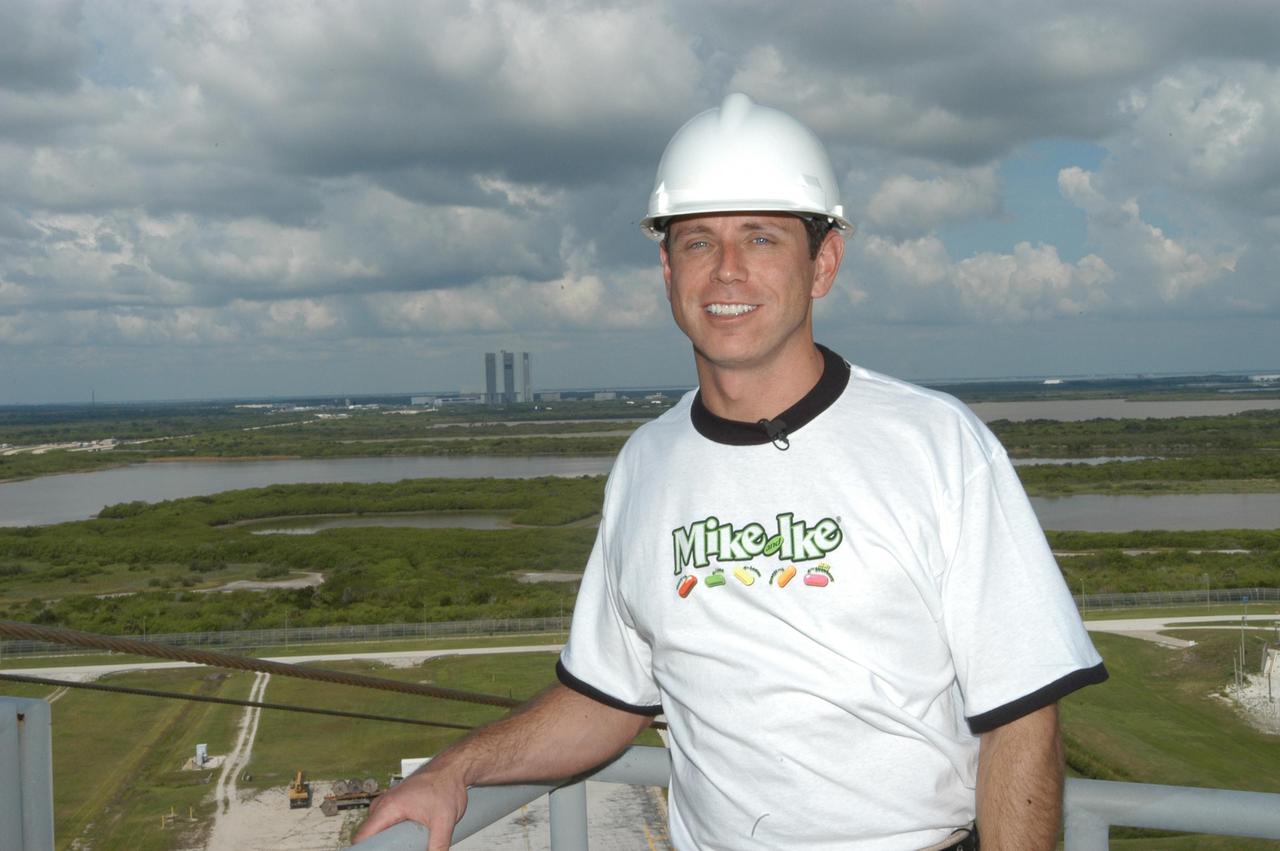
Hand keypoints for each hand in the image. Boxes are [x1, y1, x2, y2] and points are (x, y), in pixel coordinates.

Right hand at [353, 764, 468, 850]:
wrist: (452, 769)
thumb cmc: (446, 784)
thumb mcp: (444, 821)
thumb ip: (438, 846)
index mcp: (388, 807)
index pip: (362, 837)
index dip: (367, 850)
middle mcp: (383, 804)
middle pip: (372, 836)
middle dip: (385, 847)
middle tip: (404, 847)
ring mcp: (388, 804)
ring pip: (380, 831)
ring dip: (391, 841)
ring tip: (408, 843)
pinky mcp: (396, 806)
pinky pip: (387, 825)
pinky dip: (395, 834)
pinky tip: (409, 839)